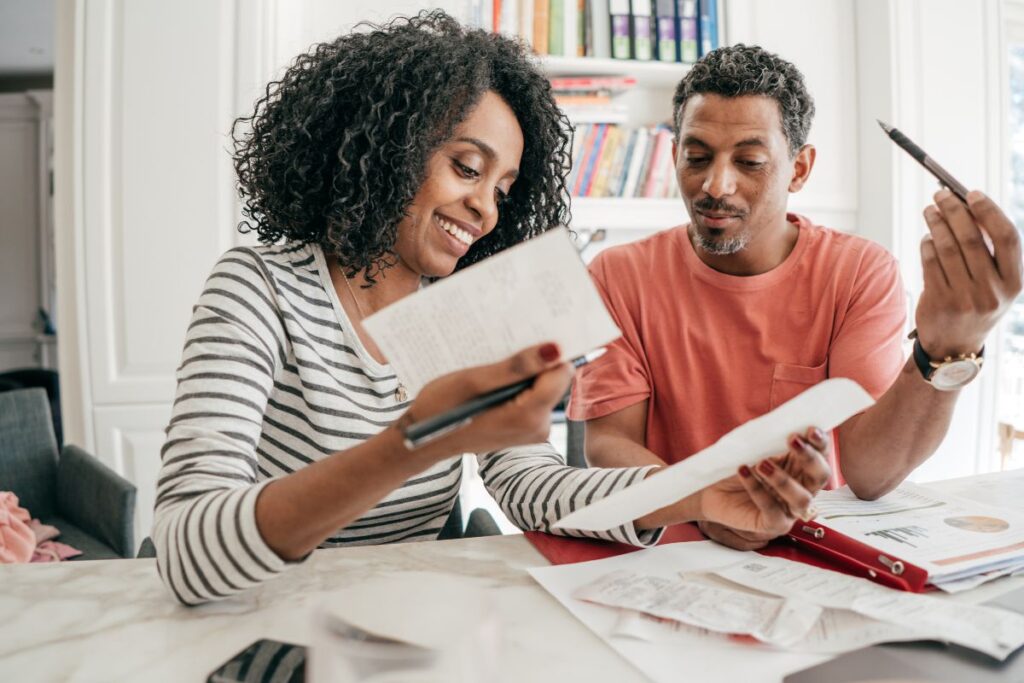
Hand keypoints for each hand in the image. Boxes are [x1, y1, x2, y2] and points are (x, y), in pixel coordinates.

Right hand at [399, 342, 571, 460]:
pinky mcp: (525, 429)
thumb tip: (554, 349)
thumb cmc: (441, 409)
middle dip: (533, 363)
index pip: (561, 372)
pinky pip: (531, 398)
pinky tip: (494, 380)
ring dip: (522, 373)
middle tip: (505, 350)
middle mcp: (538, 427)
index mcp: (529, 416)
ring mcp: (532, 430)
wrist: (424, 440)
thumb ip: (516, 367)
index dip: (548, 352)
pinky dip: (517, 385)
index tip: (529, 337)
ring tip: (494, 366)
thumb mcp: (474, 381)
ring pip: (542, 387)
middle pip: (553, 380)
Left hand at [697, 426, 831, 549]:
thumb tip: (782, 424)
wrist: (711, 491)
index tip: (810, 429)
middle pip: (820, 476)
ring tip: (761, 463)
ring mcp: (789, 509)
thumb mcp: (753, 450)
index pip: (821, 454)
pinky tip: (743, 472)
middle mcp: (801, 489)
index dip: (820, 442)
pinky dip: (757, 490)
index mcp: (800, 467)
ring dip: (784, 479)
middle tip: (793, 440)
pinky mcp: (773, 524)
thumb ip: (770, 441)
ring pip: (802, 499)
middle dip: (810, 458)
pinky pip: (772, 510)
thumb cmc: (736, 468)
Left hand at [916, 190, 1021, 358]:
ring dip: (936, 223)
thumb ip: (990, 251)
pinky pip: (930, 263)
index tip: (972, 193)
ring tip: (930, 210)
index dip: (990, 211)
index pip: (1008, 238)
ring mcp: (965, 298)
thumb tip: (968, 207)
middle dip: (955, 210)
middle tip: (941, 194)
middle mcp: (992, 291)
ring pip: (947, 248)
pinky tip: (927, 236)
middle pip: (972, 238)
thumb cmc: (976, 303)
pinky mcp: (939, 303)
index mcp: (1014, 283)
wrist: (955, 347)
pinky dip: (927, 244)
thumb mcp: (995, 284)